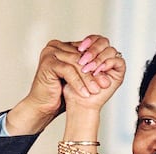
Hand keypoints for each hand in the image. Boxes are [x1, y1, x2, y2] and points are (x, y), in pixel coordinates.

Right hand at [7, 35, 123, 134]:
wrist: (43, 105)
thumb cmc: (60, 92)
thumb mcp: (78, 76)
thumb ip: (87, 65)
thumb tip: (111, 57)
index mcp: (63, 46)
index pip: (85, 51)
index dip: (98, 64)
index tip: (108, 77)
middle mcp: (55, 46)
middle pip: (81, 57)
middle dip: (94, 73)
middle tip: (105, 84)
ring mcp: (50, 52)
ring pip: (76, 64)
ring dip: (88, 79)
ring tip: (96, 90)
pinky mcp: (48, 62)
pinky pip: (68, 71)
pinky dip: (78, 83)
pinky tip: (84, 93)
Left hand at [62, 35, 124, 112]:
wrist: (78, 103)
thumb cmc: (73, 88)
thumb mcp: (72, 67)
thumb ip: (76, 54)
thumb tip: (75, 41)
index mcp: (94, 53)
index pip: (95, 39)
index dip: (89, 41)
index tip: (78, 48)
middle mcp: (105, 57)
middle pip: (104, 41)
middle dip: (93, 50)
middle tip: (83, 60)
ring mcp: (113, 64)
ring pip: (111, 50)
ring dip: (98, 59)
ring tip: (88, 69)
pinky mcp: (119, 72)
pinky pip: (118, 61)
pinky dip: (107, 64)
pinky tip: (97, 71)